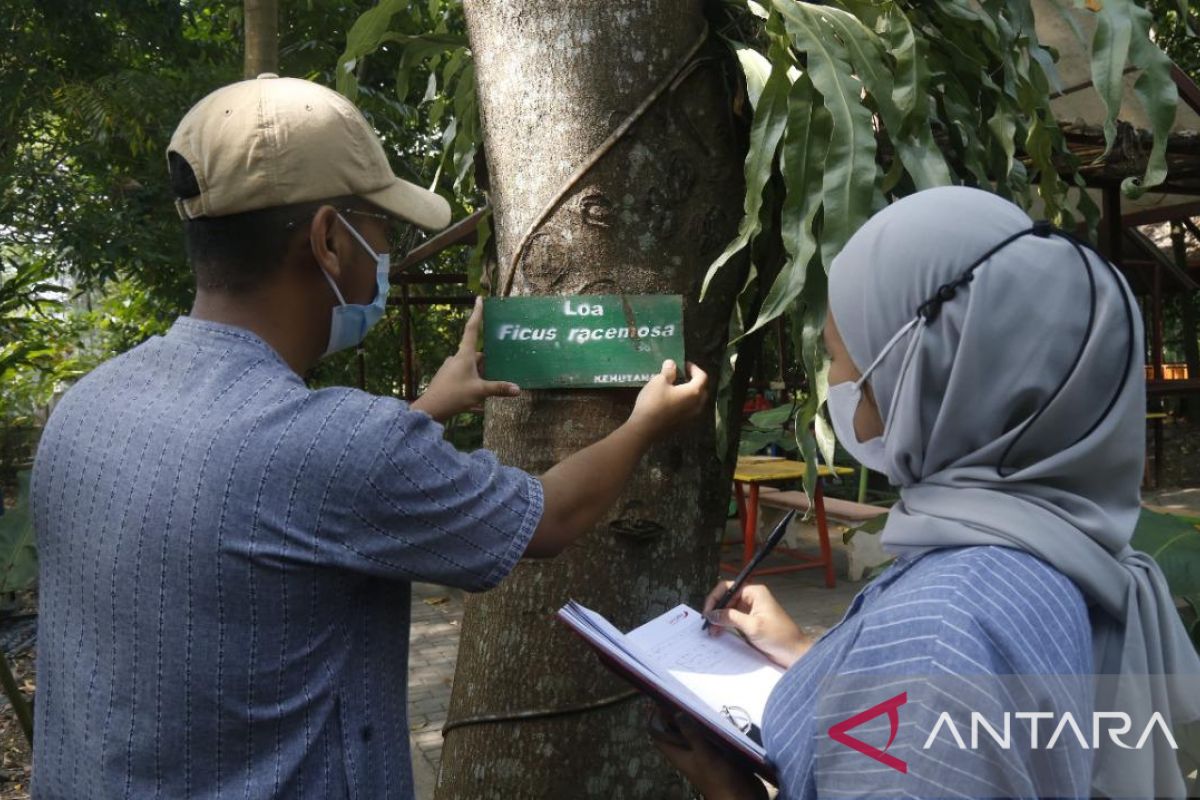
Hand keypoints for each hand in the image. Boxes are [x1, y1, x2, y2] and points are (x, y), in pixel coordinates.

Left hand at [410, 297, 519, 422]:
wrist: (430, 408)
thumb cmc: (454, 396)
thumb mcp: (479, 392)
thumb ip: (498, 389)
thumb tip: (518, 389)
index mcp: (464, 355)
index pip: (472, 329)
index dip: (476, 313)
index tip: (479, 299)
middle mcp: (456, 358)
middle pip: (476, 354)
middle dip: (488, 361)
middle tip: (499, 368)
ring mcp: (450, 367)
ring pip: (471, 366)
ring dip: (480, 373)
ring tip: (489, 387)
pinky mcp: (447, 377)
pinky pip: (464, 375)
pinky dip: (472, 381)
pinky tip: (476, 395)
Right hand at [625, 360, 707, 439]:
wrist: (645, 428)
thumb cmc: (653, 402)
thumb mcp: (659, 381)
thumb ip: (668, 371)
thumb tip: (672, 364)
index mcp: (694, 392)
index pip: (702, 377)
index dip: (694, 368)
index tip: (684, 364)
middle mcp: (697, 405)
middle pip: (703, 390)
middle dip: (695, 381)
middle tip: (684, 375)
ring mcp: (691, 416)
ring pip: (697, 401)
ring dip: (691, 392)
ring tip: (678, 387)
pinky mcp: (683, 424)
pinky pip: (690, 410)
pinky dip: (686, 402)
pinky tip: (674, 400)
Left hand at [649, 706, 766, 799]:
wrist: (742, 798)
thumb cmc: (720, 779)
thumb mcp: (704, 754)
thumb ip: (691, 734)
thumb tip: (676, 713)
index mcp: (679, 755)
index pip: (658, 735)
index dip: (655, 718)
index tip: (661, 699)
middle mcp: (688, 753)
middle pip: (674, 732)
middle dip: (674, 715)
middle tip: (681, 694)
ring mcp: (703, 754)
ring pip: (692, 733)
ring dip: (694, 720)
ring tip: (698, 700)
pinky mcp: (718, 754)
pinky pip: (709, 737)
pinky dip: (709, 727)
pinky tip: (716, 715)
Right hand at [704, 582, 810, 668]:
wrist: (794, 653)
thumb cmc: (779, 636)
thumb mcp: (752, 626)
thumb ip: (730, 618)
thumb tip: (711, 614)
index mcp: (754, 592)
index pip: (728, 588)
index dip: (715, 598)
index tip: (707, 612)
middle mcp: (752, 599)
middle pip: (726, 599)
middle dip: (715, 611)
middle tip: (707, 626)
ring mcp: (751, 611)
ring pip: (728, 610)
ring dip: (719, 619)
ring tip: (712, 632)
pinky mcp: (750, 622)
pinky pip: (733, 620)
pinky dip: (725, 625)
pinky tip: (719, 632)